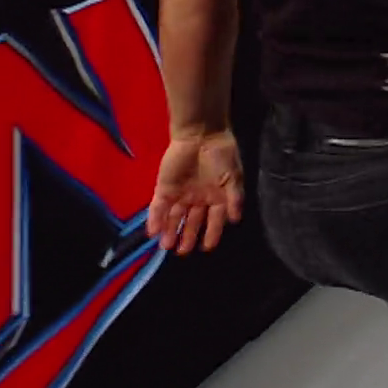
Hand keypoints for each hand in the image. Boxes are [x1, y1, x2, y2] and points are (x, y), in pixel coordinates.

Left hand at [146, 131, 243, 254]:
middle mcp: (198, 199)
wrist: (202, 135)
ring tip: (166, 247)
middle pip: (192, 222)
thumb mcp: (234, 177)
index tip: (206, 248)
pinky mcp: (164, 189)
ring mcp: (180, 194)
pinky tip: (153, 232)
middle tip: (182, 252)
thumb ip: (234, 199)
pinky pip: (158, 207)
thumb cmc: (221, 156)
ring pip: (174, 217)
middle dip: (187, 237)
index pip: (214, 221)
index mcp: (217, 197)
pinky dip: (155, 220)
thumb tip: (235, 221)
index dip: (211, 234)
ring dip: (170, 232)